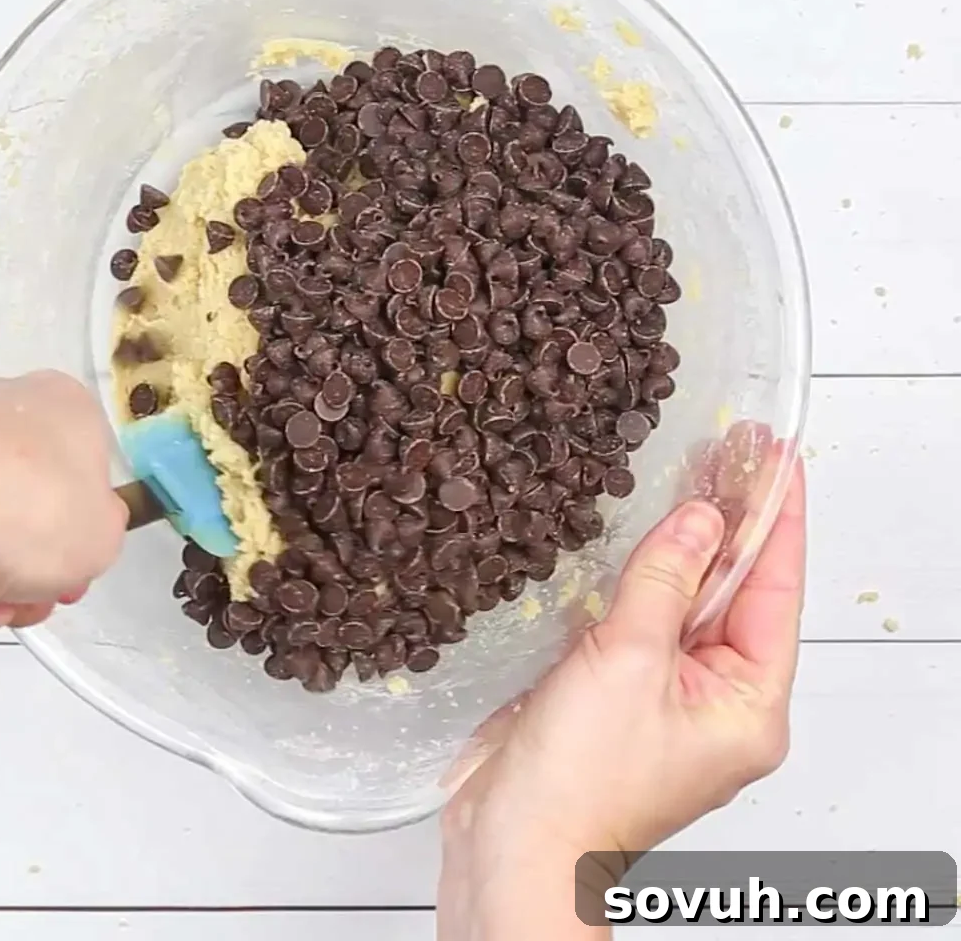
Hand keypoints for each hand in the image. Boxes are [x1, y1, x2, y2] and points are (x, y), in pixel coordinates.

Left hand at [0, 372, 126, 655]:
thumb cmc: (22, 502)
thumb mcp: (105, 536)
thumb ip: (100, 537)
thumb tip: (75, 540)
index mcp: (61, 407)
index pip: (83, 473)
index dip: (81, 531)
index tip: (75, 567)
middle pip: (24, 522)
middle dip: (26, 579)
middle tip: (28, 597)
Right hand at [437, 453, 805, 939]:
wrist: (513, 841)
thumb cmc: (581, 781)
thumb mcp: (630, 661)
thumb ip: (665, 581)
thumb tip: (700, 518)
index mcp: (748, 704)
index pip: (775, 591)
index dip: (777, 518)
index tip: (778, 460)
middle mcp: (715, 700)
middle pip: (733, 592)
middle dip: (729, 522)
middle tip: (729, 450)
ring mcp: (664, 697)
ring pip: (683, 602)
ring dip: (681, 544)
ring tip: (688, 475)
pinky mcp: (616, 691)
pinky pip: (640, 620)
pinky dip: (638, 576)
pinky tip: (631, 537)